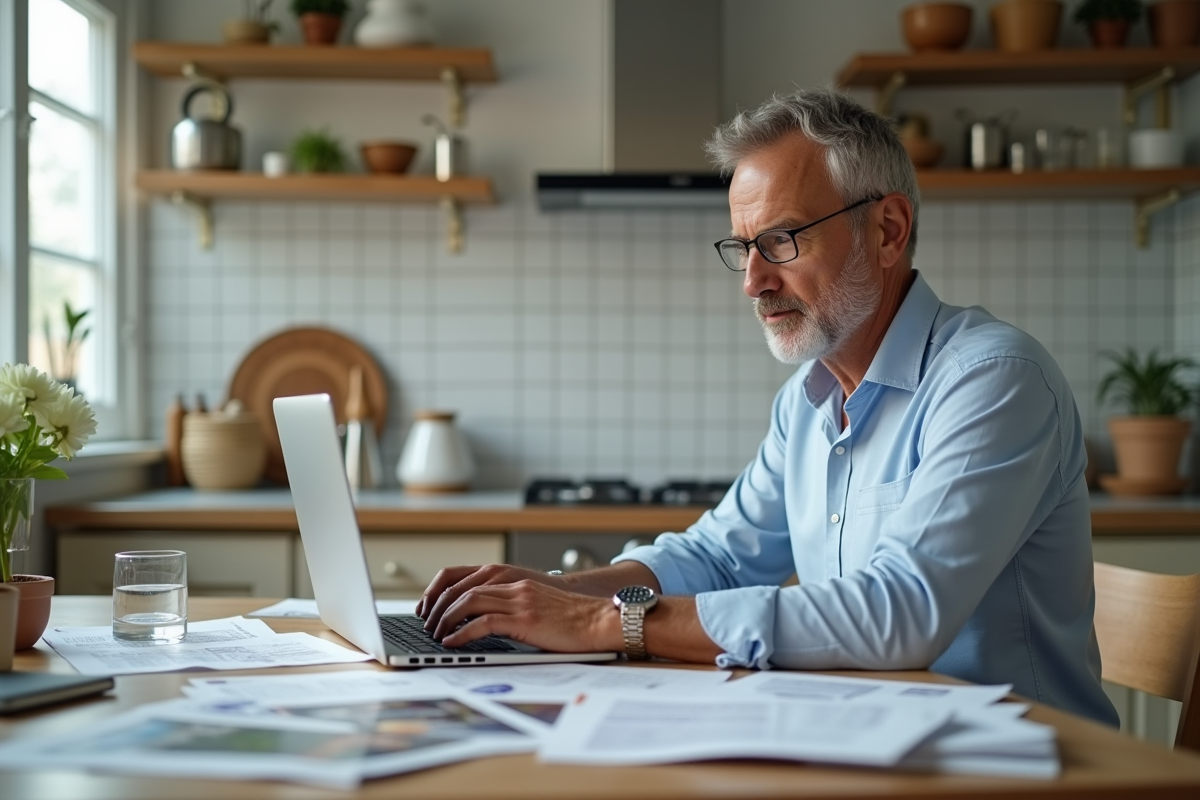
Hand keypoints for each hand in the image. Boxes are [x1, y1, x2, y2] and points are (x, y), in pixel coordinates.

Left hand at [417, 564, 564, 631]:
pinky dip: (462, 633)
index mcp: (516, 582)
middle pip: (462, 588)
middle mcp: (514, 587)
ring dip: (445, 619)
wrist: (600, 620)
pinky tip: (452, 643)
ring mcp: (519, 601)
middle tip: (428, 624)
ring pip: (468, 602)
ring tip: (436, 635)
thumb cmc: (575, 621)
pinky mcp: (525, 619)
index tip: (431, 608)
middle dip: (438, 607)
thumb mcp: (539, 608)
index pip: (468, 578)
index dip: (443, 592)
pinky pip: (482, 623)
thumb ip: (516, 609)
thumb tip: (487, 625)